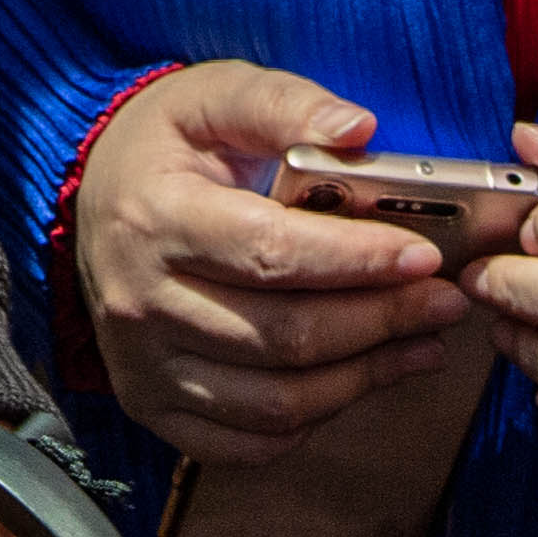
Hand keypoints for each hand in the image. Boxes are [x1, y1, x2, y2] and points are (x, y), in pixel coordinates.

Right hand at [70, 64, 480, 465]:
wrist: (92, 195)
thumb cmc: (165, 144)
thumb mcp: (214, 95)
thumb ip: (285, 105)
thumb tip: (360, 129)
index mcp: (155, 217)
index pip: (271, 254)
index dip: (357, 261)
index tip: (422, 257)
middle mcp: (141, 302)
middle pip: (284, 336)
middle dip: (382, 322)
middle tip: (445, 301)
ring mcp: (144, 365)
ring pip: (277, 401)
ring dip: (365, 377)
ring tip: (422, 342)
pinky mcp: (153, 405)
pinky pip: (250, 440)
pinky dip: (316, 419)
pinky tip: (357, 378)